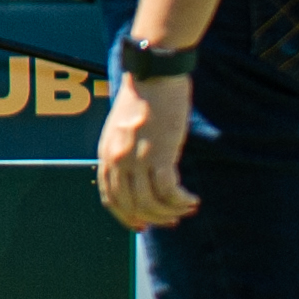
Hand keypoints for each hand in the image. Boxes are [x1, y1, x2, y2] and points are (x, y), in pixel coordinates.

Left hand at [97, 70, 198, 229]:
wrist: (154, 73)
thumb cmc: (143, 97)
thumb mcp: (124, 128)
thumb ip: (125, 151)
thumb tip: (138, 176)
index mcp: (106, 153)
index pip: (110, 198)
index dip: (126, 216)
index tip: (143, 225)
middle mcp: (117, 159)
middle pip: (131, 205)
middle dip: (152, 219)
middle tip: (171, 220)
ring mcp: (136, 158)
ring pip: (150, 204)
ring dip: (170, 213)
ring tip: (186, 209)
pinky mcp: (159, 154)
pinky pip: (169, 192)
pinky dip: (181, 201)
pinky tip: (192, 200)